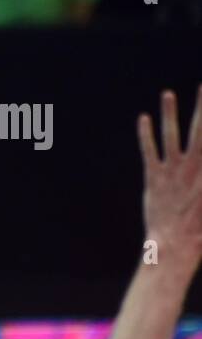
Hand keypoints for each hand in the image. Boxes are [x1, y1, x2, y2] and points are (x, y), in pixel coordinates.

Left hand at [140, 86, 201, 268]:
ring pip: (172, 134)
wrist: (178, 245)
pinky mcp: (155, 177)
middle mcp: (197, 166)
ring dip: (170, 112)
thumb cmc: (200, 228)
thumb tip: (200, 167)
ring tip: (167, 94)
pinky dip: (146, 133)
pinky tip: (143, 119)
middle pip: (200, 129)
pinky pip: (149, 150)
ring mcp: (175, 170)